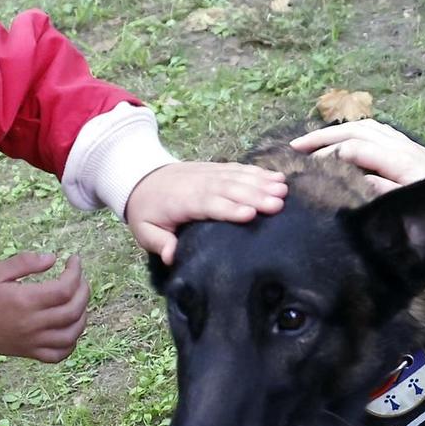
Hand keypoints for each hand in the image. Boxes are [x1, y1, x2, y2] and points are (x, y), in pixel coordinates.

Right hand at [0, 252, 88, 363]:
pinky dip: (71, 343)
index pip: (65, 288)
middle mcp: (34, 323)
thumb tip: (53, 258)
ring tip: (77, 301)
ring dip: (82, 316)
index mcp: (26, 301)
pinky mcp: (30, 353)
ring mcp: (34, 341)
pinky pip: (60, 354)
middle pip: (74, 310)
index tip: (74, 260)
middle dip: (83, 291)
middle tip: (79, 278)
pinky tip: (70, 329)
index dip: (76, 272)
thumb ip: (25, 262)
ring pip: (72, 333)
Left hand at [125, 161, 288, 264]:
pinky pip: (238, 169)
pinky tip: (276, 177)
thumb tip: (171, 257)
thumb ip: (159, 243)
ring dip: (261, 182)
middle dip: (254, 195)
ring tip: (283, 189)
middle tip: (278, 203)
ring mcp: (208, 174)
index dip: (229, 209)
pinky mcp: (215, 169)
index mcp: (182, 201)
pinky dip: (258, 172)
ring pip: (237, 177)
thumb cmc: (148, 211)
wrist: (141, 178)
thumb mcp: (145, 231)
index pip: (208, 204)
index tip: (250, 214)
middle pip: (229, 189)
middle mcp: (198, 184)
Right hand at [290, 120, 424, 195]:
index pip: (352, 148)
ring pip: (362, 126)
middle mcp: (397, 144)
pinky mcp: (406, 146)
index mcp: (395, 158)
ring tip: (312, 142)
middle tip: (294, 147)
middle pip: (352, 130)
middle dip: (321, 137)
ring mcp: (403, 142)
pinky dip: (352, 130)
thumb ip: (379, 191)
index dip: (326, 155)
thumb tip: (351, 179)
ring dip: (335, 131)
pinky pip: (374, 129)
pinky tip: (343, 138)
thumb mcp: (409, 206)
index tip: (304, 167)